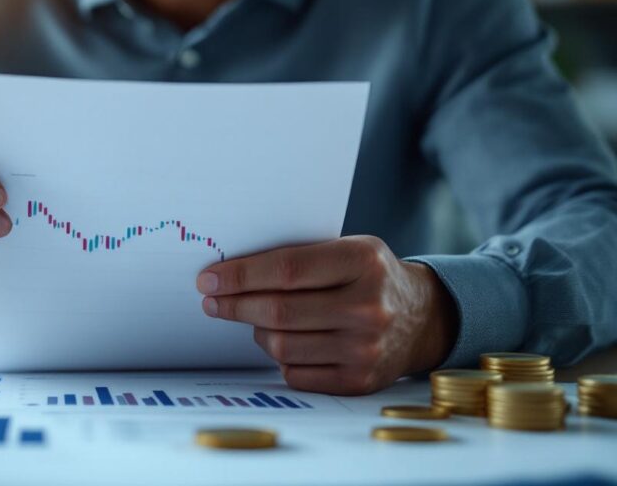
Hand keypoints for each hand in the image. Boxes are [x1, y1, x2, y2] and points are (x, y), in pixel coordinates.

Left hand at [196, 235, 457, 394]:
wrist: (422, 318)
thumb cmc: (370, 277)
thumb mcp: (348, 250)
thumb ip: (300, 257)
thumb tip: (231, 272)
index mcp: (362, 261)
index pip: (286, 269)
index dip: (240, 276)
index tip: (209, 279)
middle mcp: (368, 306)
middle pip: (278, 310)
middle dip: (234, 305)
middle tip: (212, 301)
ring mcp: (366, 348)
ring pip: (281, 345)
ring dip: (258, 332)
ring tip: (257, 319)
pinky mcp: (359, 380)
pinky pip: (294, 373)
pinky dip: (280, 357)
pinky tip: (284, 341)